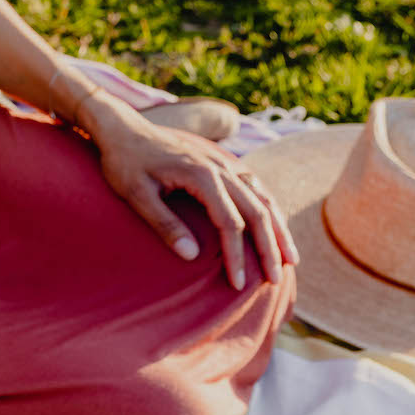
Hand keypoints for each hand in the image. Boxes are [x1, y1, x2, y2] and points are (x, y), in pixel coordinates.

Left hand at [86, 92, 297, 288]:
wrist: (124, 130)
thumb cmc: (125, 164)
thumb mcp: (136, 195)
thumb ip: (164, 224)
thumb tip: (191, 256)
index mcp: (202, 175)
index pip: (230, 223)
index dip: (236, 255)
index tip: (237, 284)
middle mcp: (220, 168)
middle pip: (257, 211)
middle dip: (269, 248)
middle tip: (275, 281)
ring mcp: (225, 164)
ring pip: (263, 198)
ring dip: (278, 229)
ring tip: (290, 259)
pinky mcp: (222, 164)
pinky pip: (255, 187)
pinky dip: (269, 209)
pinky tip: (275, 227)